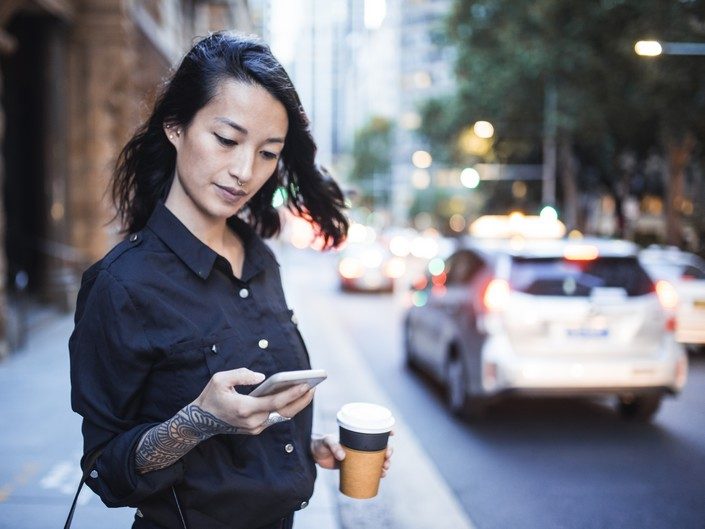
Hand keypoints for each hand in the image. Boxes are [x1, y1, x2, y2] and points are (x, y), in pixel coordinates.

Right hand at [194, 368, 314, 434]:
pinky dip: (285, 407)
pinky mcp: (255, 429)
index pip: (275, 402)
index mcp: (245, 408)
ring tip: (308, 390)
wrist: (200, 421)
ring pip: (281, 416)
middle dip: (301, 400)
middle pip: (283, 411)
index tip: (306, 385)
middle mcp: (252, 421)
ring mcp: (254, 428)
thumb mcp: (220, 379)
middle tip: (314, 386)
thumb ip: (241, 375)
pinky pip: (275, 418)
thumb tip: (261, 377)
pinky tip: (294, 397)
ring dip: (295, 404)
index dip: (292, 394)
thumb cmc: (211, 397)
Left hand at [310, 433, 394, 476]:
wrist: (313, 454)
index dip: (385, 431)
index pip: (374, 431)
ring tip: (385, 470)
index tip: (392, 433)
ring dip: (385, 464)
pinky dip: (377, 473)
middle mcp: (360, 445)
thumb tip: (343, 457)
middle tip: (387, 458)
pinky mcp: (354, 466)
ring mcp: (358, 456)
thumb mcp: (327, 442)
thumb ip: (334, 446)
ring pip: (377, 459)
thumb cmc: (321, 443)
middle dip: (388, 452)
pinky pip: (369, 469)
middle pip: (379, 447)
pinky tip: (381, 476)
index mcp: (356, 436)